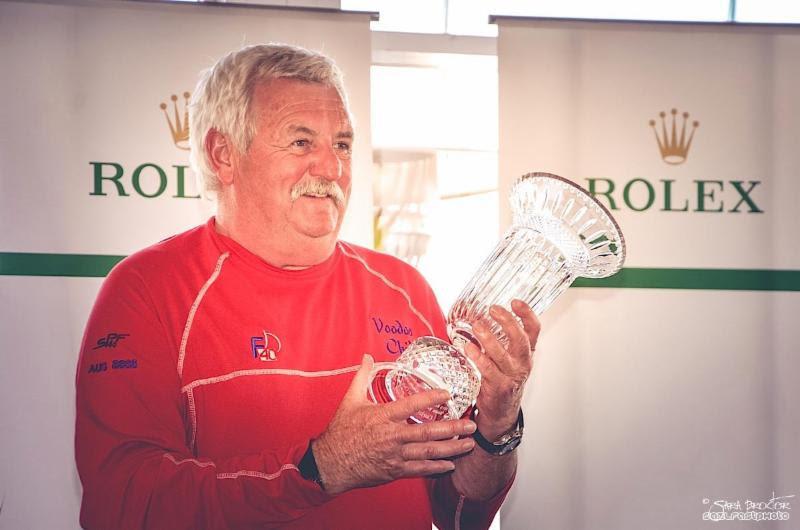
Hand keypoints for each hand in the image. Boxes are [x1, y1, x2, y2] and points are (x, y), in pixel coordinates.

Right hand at [312, 354, 477, 494]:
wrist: (330, 463)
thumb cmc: (341, 431)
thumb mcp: (350, 400)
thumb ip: (362, 377)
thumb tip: (367, 356)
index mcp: (383, 416)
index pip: (412, 405)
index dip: (431, 398)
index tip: (448, 394)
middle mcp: (392, 436)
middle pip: (428, 431)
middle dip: (453, 428)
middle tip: (471, 424)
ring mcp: (395, 455)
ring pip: (428, 451)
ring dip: (451, 448)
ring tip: (469, 444)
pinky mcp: (394, 470)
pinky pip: (419, 469)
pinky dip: (436, 468)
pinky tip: (450, 465)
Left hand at [464, 299, 540, 440]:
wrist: (502, 412)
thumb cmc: (502, 379)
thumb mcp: (508, 358)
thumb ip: (502, 340)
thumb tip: (483, 315)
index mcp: (527, 353)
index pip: (534, 330)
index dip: (527, 314)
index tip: (515, 301)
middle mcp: (522, 363)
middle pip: (520, 339)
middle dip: (507, 322)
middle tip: (493, 309)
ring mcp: (512, 376)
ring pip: (502, 354)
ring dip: (488, 339)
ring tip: (477, 326)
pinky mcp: (499, 387)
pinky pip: (488, 370)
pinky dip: (478, 357)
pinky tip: (469, 348)